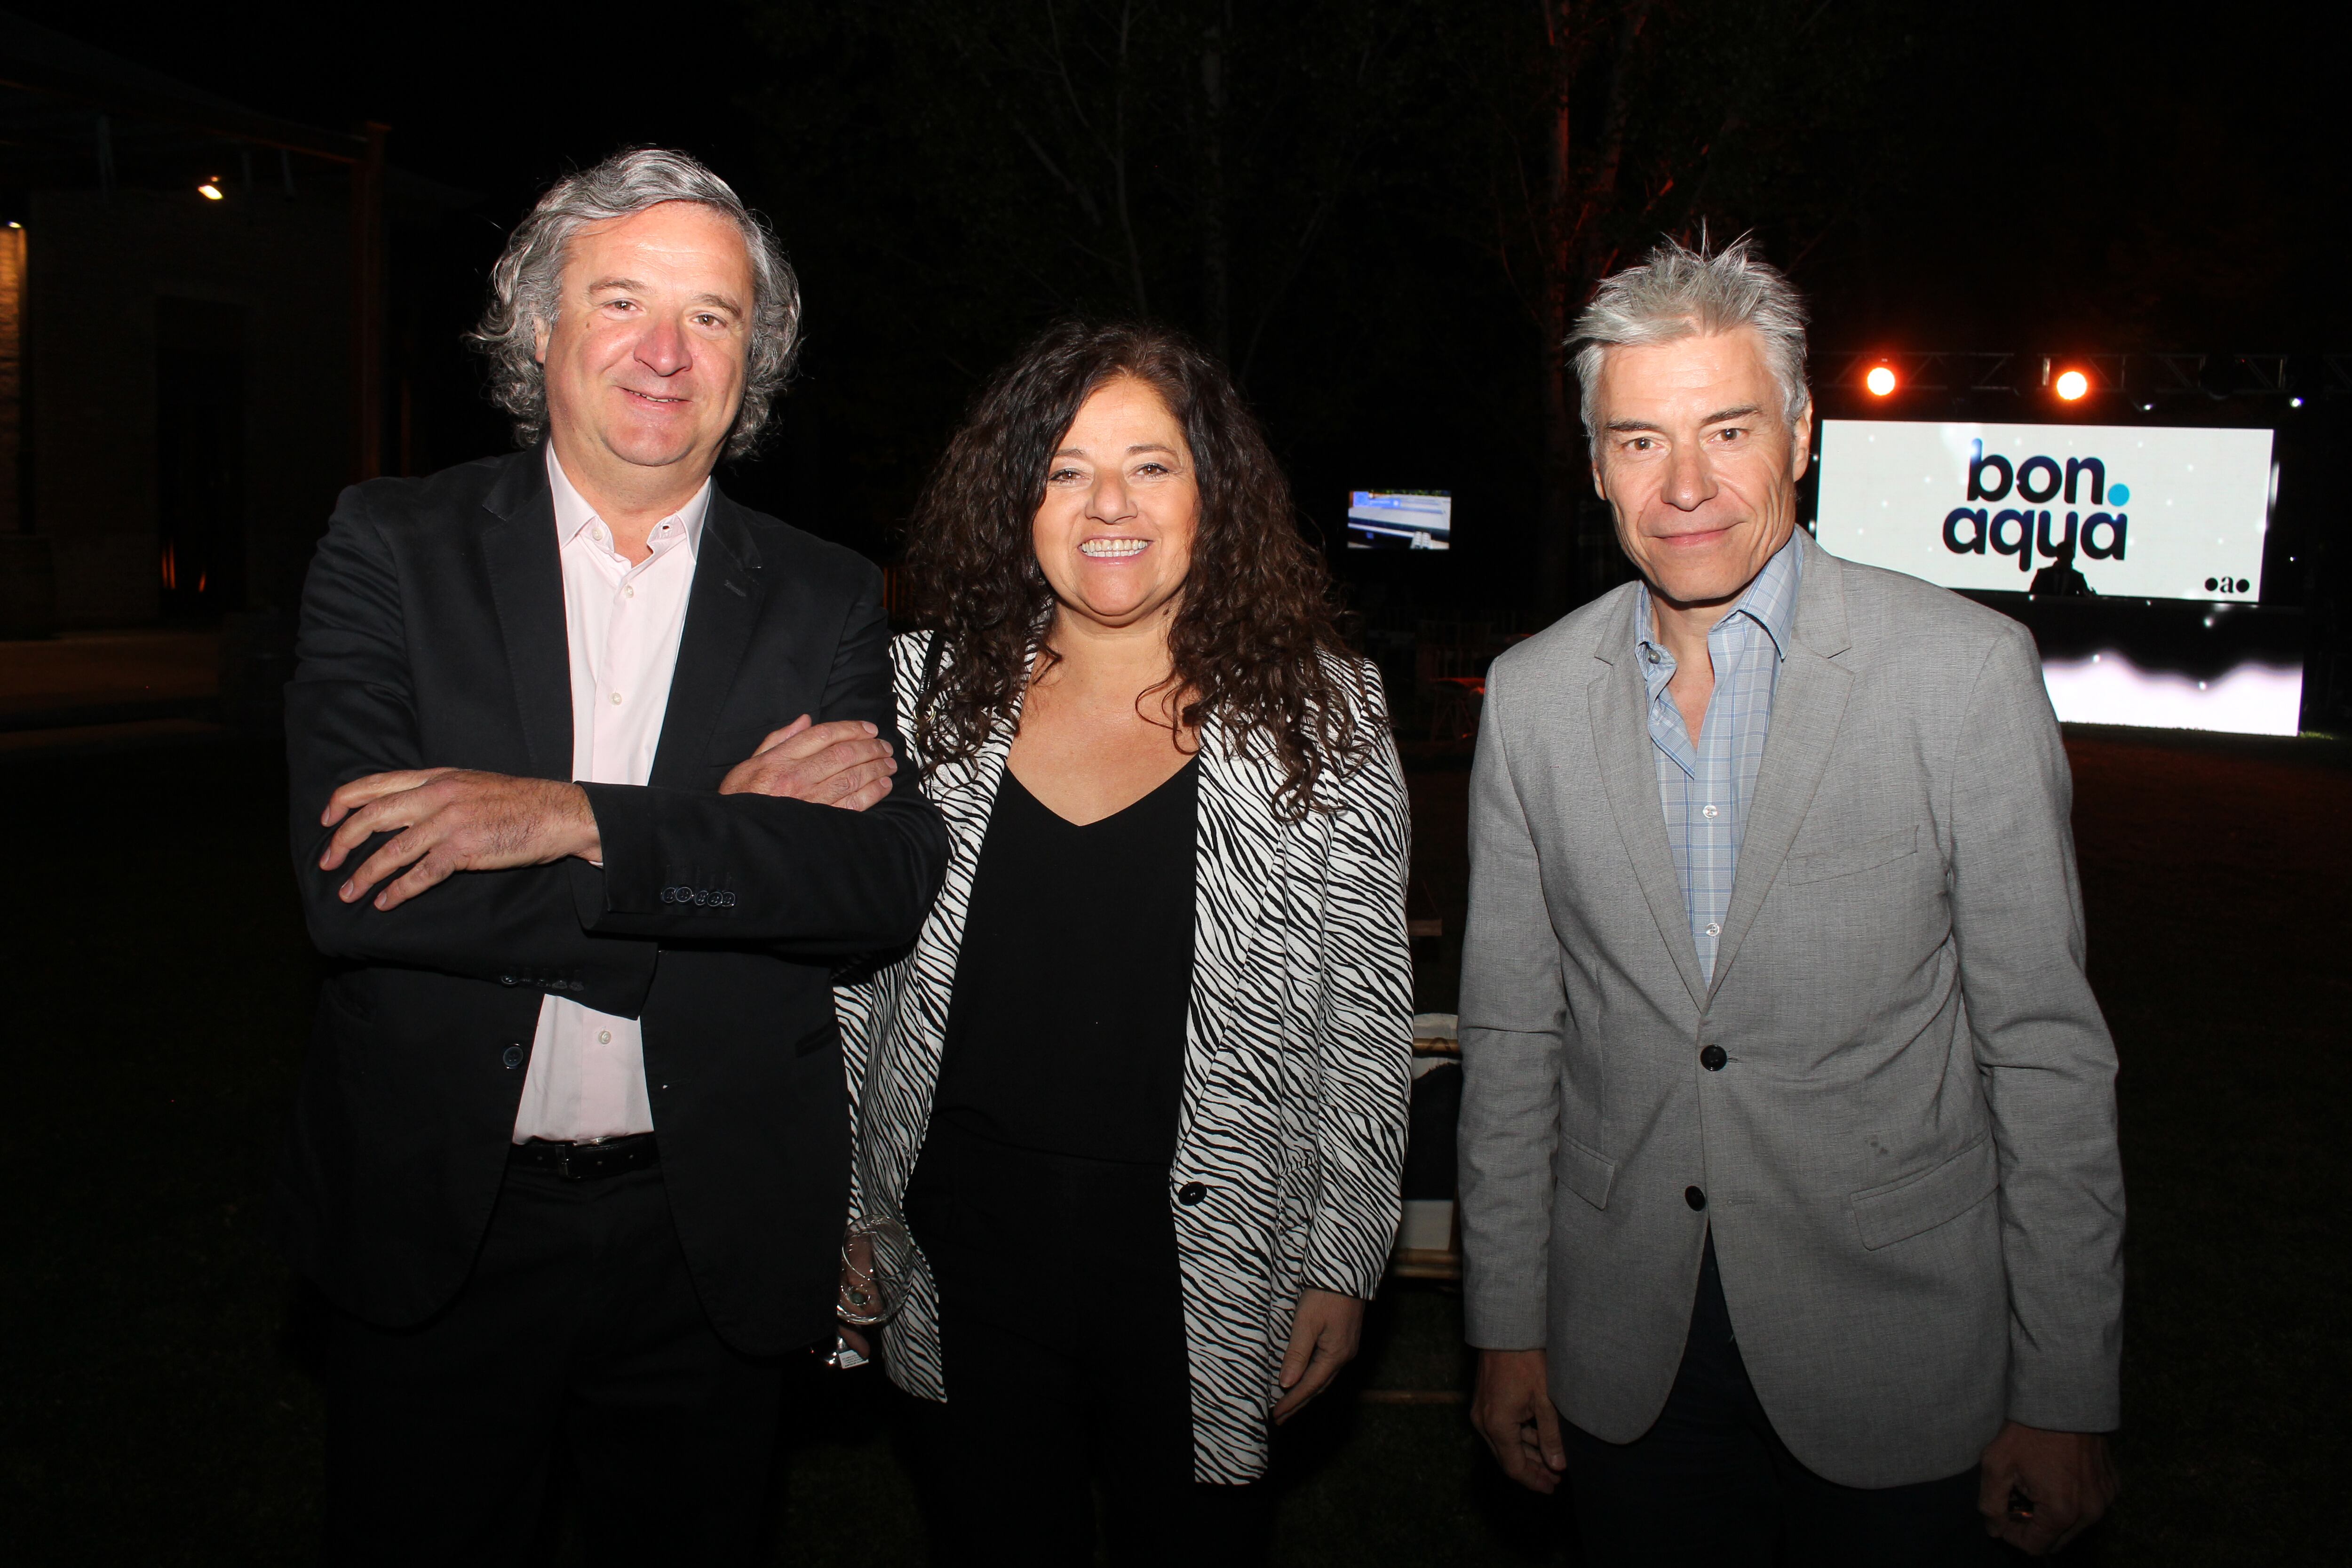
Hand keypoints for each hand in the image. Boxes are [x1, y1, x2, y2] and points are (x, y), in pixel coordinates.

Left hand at [319, 769, 599, 910]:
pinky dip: (398, 890)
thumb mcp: (471, 784)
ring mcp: (450, 822)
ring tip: (348, 894)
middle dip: (342, 841)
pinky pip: (422, 874)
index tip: (327, 818)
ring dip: (364, 875)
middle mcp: (437, 796)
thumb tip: (405, 810)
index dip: (344, 800)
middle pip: (373, 816)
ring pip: (391, 851)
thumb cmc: (519, 802)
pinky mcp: (465, 850)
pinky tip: (384, 902)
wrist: (559, 813)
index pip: (376, 783)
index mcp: (436, 777)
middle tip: (326, 863)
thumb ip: (436, 793)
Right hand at [720, 715, 895, 809]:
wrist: (736, 835)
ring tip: (889, 763)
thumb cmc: (741, 798)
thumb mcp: (750, 763)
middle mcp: (796, 777)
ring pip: (851, 777)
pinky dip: (872, 793)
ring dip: (875, 767)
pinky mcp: (819, 822)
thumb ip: (778, 739)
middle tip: (885, 746)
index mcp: (779, 760)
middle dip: (870, 747)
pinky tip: (883, 785)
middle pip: (843, 754)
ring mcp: (809, 801)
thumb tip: (805, 720)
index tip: (869, 729)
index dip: (851, 728)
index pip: (823, 735)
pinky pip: (852, 804)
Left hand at [1271, 1288, 1363, 1422]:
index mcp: (1335, 1355)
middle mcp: (1344, 1356)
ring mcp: (1346, 1348)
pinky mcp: (1345, 1339)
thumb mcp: (1306, 1323)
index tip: (1275, 1415)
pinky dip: (1314, 1379)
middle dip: (1298, 1403)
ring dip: (1306, 1393)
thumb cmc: (1326, 1294)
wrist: (1347, 1272)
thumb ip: (1297, 1354)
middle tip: (1280, 1418)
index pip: (1309, 1386)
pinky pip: (1328, 1368)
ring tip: (1290, 1404)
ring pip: (1324, 1379)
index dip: (1291, 1402)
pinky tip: (1306, 1379)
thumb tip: (1287, 1384)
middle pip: (1318, 1387)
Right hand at [1473, 1348, 1566, 1492]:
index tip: (1553, 1487)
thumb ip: (1552, 1436)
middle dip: (1532, 1470)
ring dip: (1526, 1454)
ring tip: (1551, 1460)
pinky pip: (1499, 1429)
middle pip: (1507, 1458)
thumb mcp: (1546, 1399)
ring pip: (1503, 1444)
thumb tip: (1558, 1466)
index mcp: (1498, 1425)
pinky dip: (1518, 1438)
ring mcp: (1480, 1411)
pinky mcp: (1483, 1401)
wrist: (1505, 1330)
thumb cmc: (1527, 1361)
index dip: (1534, 1481)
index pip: (1514, 1467)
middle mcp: (1483, 1422)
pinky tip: (1537, 1437)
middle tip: (1555, 1477)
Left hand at [1978, 1421, 2117, 1553]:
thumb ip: (1991, 1504)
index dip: (2012, 1534)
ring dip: (2052, 1516)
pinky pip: (2089, 1507)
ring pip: (2074, 1526)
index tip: (2002, 1513)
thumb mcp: (1997, 1464)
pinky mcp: (2113, 1486)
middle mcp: (2090, 1512)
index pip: (2035, 1547)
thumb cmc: (2028, 1430)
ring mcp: (2105, 1499)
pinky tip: (2056, 1477)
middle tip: (2017, 1499)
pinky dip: (2072, 1502)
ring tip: (2034, 1486)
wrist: (2064, 1399)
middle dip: (2033, 1527)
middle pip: (2056, 1541)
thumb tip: (1994, 1530)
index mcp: (2062, 1512)